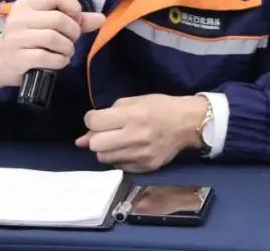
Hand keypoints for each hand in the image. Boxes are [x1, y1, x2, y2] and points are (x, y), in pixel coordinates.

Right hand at [0, 0, 104, 98]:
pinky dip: (60, 61)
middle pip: (59, 20)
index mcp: (26, 4)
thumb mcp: (43, 24)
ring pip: (54, 39)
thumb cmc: (24, 40)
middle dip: (73, 32)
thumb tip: (101, 19)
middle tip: (71, 40)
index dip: (72, 6)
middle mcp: (20, 18)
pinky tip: (58, 61)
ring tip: (65, 52)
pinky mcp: (19, 58)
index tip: (74, 18)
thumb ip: (74, 20)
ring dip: (67, 48)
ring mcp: (17, 38)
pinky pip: (48, 58)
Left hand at [75, 94, 207, 172]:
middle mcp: (136, 137)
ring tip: (117, 141)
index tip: (98, 119)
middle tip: (106, 132)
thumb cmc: (160, 107)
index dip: (91, 120)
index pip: (95, 122)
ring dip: (105, 149)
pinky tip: (128, 149)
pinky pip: (119, 166)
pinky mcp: (146, 168)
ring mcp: (141, 155)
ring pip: (104, 158)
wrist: (188, 124)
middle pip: (96, 145)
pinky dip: (118, 158)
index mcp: (133, 115)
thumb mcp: (134, 101)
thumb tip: (81, 139)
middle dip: (95, 137)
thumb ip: (107, 115)